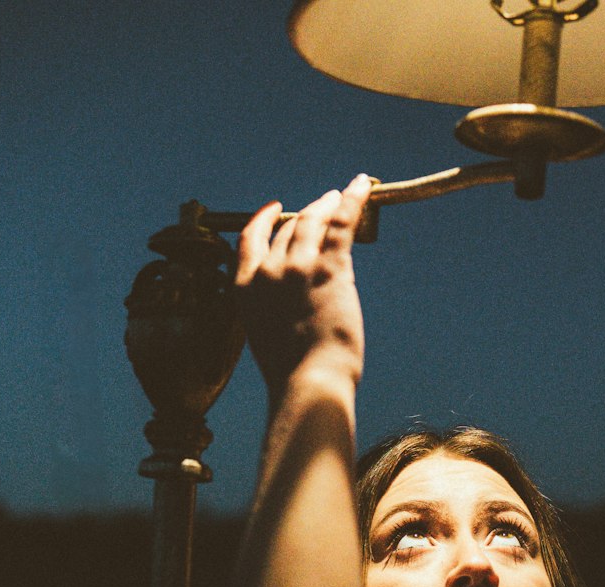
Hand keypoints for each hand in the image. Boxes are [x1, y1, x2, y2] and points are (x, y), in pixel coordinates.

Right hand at [235, 174, 372, 410]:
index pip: (249, 239)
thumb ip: (272, 309)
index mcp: (245, 287)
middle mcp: (267, 270)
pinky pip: (342, 222)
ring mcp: (297, 266)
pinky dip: (352, 200)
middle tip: (322, 205)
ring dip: (327, 204)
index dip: (263, 219)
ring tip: (339, 195)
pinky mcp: (329, 268)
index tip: (274, 210)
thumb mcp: (267, 336)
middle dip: (305, 214)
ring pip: (312, 221)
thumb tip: (293, 303)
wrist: (308, 383)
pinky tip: (360, 186)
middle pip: (286, 228)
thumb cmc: (292, 373)